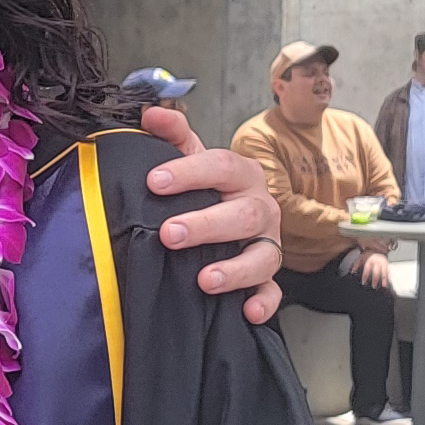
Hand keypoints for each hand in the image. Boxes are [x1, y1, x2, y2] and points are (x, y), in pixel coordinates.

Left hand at [140, 107, 283, 324]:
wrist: (226, 218)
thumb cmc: (203, 188)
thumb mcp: (188, 159)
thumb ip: (172, 135)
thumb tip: (151, 112)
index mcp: (238, 175)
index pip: (219, 166)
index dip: (189, 172)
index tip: (154, 181)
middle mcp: (259, 207)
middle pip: (242, 214)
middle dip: (206, 225)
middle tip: (170, 233)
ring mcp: (266, 242)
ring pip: (263, 255)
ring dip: (236, 269)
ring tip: (205, 279)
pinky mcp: (267, 275)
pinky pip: (273, 291)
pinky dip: (264, 302)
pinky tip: (248, 312)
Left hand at [360, 250, 394, 289]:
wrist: (376, 249)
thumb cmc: (367, 255)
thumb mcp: (361, 258)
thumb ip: (356, 265)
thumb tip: (352, 272)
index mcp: (370, 260)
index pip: (367, 269)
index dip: (365, 276)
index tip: (364, 283)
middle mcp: (377, 261)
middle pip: (376, 272)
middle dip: (375, 279)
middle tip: (374, 286)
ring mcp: (383, 263)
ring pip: (384, 272)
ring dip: (384, 279)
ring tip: (384, 286)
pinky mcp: (388, 264)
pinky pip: (389, 271)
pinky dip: (389, 277)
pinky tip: (389, 282)